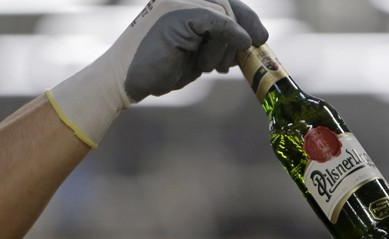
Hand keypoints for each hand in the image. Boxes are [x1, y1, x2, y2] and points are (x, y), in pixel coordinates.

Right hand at [46, 0, 267, 147]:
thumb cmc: (160, 67)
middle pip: (229, 6)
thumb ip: (218, 41)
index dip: (246, 17)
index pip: (224, 2)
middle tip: (251, 48)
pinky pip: (217, 21)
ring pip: (225, 16)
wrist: (127, 80)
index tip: (261, 37)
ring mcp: (178, 2)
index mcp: (183, 2)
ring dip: (227, 45)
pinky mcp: (178, 14)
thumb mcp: (197, 52)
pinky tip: (241, 44)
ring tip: (210, 65)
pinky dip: (233, 34)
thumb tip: (250, 39)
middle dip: (246, 29)